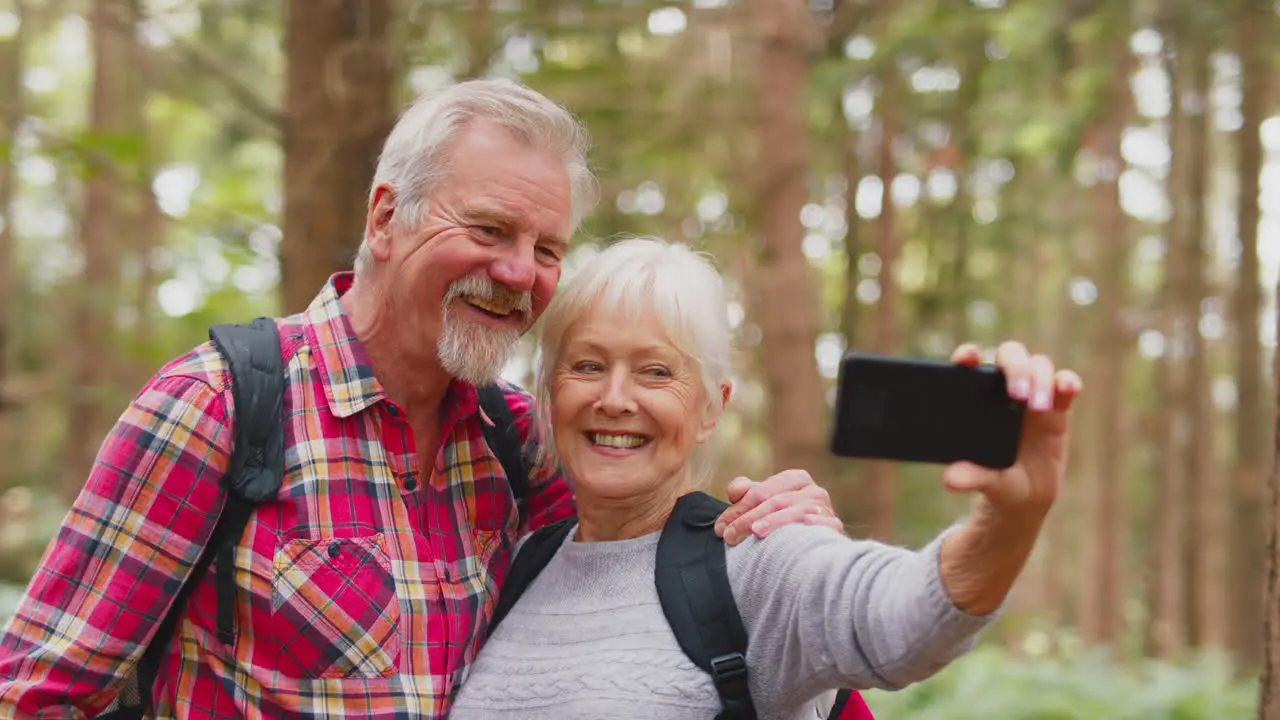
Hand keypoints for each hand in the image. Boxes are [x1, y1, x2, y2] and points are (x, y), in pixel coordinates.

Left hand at [712, 469, 843, 545]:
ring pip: (797, 512)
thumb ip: (746, 492)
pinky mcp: (835, 528)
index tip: (722, 526)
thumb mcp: (762, 504)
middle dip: (750, 518)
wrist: (812, 548)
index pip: (763, 490)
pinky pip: (826, 525)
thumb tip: (735, 491)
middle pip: (777, 501)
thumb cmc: (782, 521)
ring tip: (756, 532)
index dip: (740, 507)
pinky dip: (815, 524)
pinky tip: (804, 525)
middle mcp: (813, 491)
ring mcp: (826, 509)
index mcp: (796, 479)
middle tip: (730, 536)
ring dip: (775, 521)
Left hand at [944, 341, 1082, 517]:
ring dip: (1040, 380)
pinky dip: (1067, 381)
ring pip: (1039, 365)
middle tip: (1018, 394)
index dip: (967, 354)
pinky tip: (1068, 388)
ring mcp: (1033, 393)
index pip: (970, 364)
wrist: (1026, 496)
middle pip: (1010, 355)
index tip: (967, 358)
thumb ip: (969, 477)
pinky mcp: (1058, 406)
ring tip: (1037, 408)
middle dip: (1015, 367)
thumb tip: (951, 480)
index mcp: (976, 397)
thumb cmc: (997, 480)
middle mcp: (1004, 388)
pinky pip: (1065, 384)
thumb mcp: (984, 481)